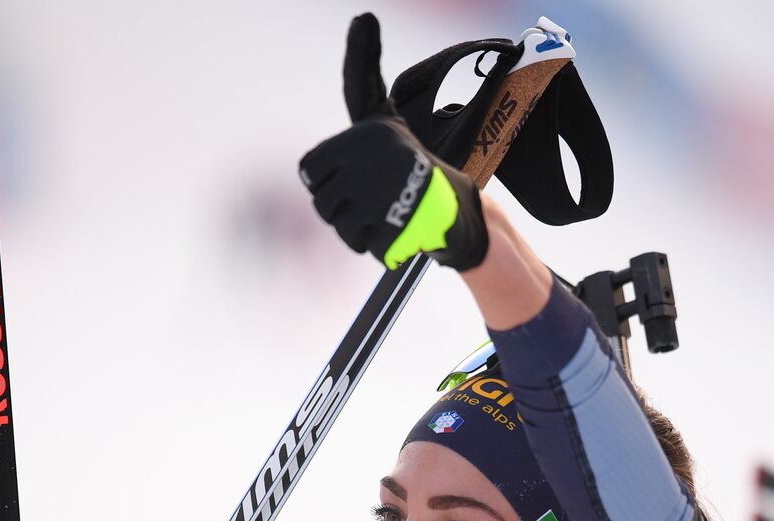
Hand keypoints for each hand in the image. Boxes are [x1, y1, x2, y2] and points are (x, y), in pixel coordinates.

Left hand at [299, 13, 487, 270]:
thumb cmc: (410, 175)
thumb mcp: (383, 139)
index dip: (363, 53)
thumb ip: (345, 139)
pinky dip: (375, 245)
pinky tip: (395, 229)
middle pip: (319, 192)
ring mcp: (388, 186)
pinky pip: (361, 243)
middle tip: (368, 200)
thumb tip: (362, 28)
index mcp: (376, 127)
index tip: (367, 18)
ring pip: (337, 221)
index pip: (357, 92)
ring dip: (355, 228)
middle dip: (337, 205)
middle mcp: (381, 149)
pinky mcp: (397, 220)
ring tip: (382, 214)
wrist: (454, 214)